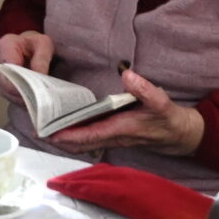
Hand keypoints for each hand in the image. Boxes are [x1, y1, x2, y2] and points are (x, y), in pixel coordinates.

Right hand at [0, 32, 53, 101]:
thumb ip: (42, 59)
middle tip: (38, 96)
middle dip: (23, 91)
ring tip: (37, 100)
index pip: (9, 67)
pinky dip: (21, 100)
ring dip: (22, 98)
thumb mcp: (44, 44)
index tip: (35, 87)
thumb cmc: (35, 44)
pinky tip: (32, 100)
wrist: (30, 46)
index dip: (21, 79)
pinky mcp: (1, 84)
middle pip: (6, 82)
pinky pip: (9, 96)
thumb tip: (40, 76)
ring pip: (7, 92)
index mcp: (6, 45)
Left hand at [45, 67, 205, 158]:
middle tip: (36, 128)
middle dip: (58, 139)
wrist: (181, 135)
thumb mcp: (162, 102)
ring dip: (65, 138)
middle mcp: (114, 137)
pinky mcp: (115, 136)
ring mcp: (113, 139)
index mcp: (122, 129)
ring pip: (83, 143)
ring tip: (44, 127)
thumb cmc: (170, 119)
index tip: (49, 133)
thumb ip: (145, 89)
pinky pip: (90, 139)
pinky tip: (65, 127)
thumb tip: (127, 74)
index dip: (68, 136)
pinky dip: (75, 136)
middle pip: (80, 143)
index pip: (89, 135)